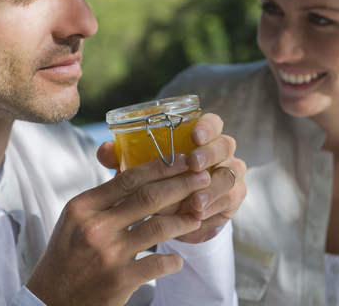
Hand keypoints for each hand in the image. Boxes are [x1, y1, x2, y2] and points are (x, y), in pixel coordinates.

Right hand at [25, 156, 211, 305]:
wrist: (50, 300)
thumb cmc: (67, 256)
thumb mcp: (75, 221)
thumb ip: (104, 199)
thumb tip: (137, 172)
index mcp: (83, 207)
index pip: (127, 178)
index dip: (159, 167)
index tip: (181, 160)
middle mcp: (95, 227)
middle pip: (148, 197)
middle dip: (181, 185)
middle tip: (203, 178)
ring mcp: (108, 254)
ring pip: (159, 227)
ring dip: (184, 220)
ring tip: (198, 215)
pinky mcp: (119, 280)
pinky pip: (158, 264)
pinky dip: (173, 261)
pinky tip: (177, 259)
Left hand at [98, 113, 246, 243]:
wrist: (175, 216)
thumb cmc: (156, 184)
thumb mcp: (138, 172)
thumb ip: (122, 158)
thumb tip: (104, 150)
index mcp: (200, 137)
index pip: (212, 122)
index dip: (206, 127)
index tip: (194, 135)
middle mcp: (219, 151)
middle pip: (225, 145)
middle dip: (209, 154)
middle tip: (193, 165)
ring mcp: (229, 173)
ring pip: (229, 174)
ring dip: (212, 187)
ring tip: (195, 200)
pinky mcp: (233, 198)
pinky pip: (230, 199)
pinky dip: (214, 207)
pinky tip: (200, 214)